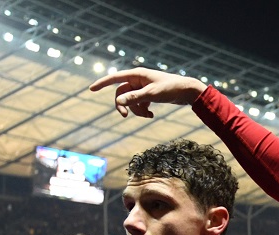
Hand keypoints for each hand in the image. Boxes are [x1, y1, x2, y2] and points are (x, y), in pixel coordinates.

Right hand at [89, 67, 207, 118]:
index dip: (102, 83)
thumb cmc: (171, 89)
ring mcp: (143, 88)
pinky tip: (151, 115)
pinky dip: (143, 111)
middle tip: (125, 116)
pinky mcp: (149, 95)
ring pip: (131, 101)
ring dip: (136, 110)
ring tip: (148, 115)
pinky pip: (139, 104)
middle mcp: (138, 80)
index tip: (91, 89)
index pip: (115, 78)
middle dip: (124, 105)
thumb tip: (118, 102)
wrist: (187, 91)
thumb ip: (135, 98)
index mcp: (137, 75)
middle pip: (122, 93)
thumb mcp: (152, 94)